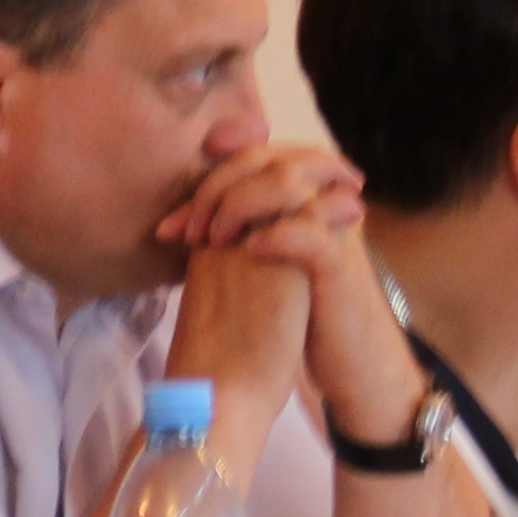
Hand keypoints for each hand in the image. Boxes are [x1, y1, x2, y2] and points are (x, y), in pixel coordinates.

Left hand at [166, 147, 432, 446]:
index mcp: (300, 195)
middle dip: (213, 189)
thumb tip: (169, 226)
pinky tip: (247, 252)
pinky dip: (274, 236)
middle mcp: (320, 200)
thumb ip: (230, 233)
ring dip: (239, 204)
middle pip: (263, 159)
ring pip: (287, 182)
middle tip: (185, 234)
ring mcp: (334, 228)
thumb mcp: (261, 264)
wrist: (349, 360)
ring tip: (211, 241)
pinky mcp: (340, 265)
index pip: (248, 157)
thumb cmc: (298, 313)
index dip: (204, 179)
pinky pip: (309, 234)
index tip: (168, 226)